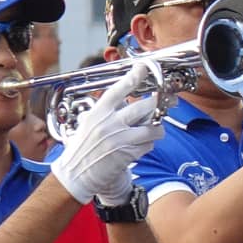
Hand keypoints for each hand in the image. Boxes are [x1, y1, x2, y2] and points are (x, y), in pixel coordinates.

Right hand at [51, 62, 164, 205]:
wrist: (75, 175)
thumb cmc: (81, 149)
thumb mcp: (89, 124)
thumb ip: (107, 112)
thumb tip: (127, 101)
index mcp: (97, 113)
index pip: (117, 90)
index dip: (132, 77)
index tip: (143, 68)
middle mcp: (109, 124)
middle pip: (144, 107)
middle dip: (159, 103)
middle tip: (168, 101)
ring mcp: (119, 139)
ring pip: (152, 128)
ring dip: (157, 129)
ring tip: (154, 131)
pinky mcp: (127, 154)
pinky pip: (148, 145)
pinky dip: (148, 145)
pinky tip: (141, 147)